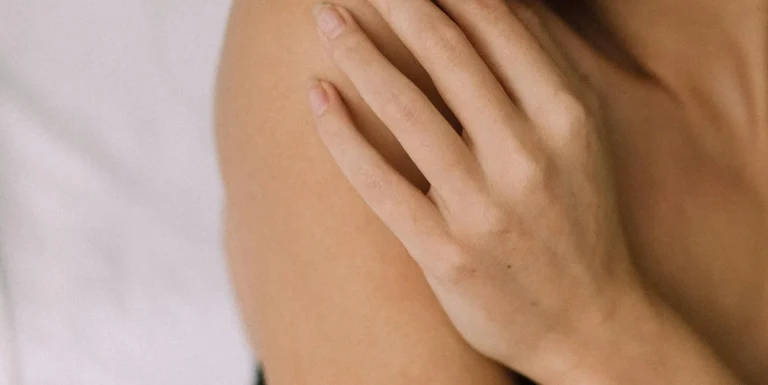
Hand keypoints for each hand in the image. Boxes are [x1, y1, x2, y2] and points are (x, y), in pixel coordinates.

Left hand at [306, 0, 636, 379]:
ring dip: (359, 53)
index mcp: (565, 118)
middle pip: (447, 54)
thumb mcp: (583, 139)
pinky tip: (318, 96)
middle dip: (396, 3)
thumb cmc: (580, 220)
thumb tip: (501, 6)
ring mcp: (482, 207)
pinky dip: (342, 133)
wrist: (587, 323)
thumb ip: (546, 69)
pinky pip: (379, 182)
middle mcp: (526, 156)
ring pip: (405, 109)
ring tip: (327, 16)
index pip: (497, 26)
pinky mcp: (443, 251)